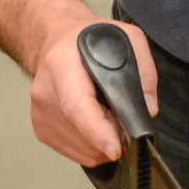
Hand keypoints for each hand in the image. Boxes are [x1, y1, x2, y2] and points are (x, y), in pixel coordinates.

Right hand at [27, 11, 157, 165]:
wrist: (56, 40)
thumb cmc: (90, 39)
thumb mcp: (127, 38)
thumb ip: (144, 70)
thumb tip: (148, 108)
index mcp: (63, 65)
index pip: (77, 106)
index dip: (97, 131)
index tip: (115, 149)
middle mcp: (46, 91)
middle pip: (81, 132)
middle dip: (111, 137)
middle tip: (126, 123)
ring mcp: (40, 112)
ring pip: (79, 148)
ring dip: (102, 143)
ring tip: (109, 116)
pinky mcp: (41, 127)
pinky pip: (72, 150)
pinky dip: (91, 146)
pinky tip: (97, 124)